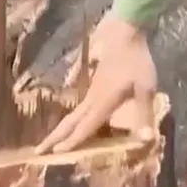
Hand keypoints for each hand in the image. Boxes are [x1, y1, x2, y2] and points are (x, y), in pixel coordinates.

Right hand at [36, 14, 157, 154]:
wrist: (125, 32)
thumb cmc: (135, 60)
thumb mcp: (145, 88)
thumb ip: (144, 114)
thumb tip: (147, 139)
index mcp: (103, 102)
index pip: (85, 126)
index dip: (72, 141)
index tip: (56, 154)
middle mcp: (93, 98)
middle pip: (72, 121)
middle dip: (55, 137)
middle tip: (39, 151)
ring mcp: (92, 89)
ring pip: (74, 113)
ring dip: (62, 127)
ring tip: (52, 140)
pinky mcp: (94, 82)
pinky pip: (80, 102)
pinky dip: (73, 113)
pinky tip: (72, 112)